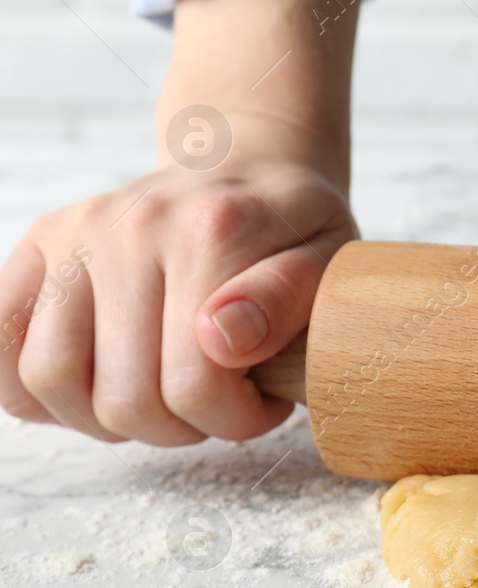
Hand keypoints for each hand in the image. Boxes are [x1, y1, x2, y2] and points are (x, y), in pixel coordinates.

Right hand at [0, 154, 355, 442]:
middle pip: (121, 397)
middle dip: (177, 428)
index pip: (194, 384)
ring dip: (107, 419)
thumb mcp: (331, 258)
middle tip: (214, 404)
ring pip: (48, 379)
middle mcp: (129, 226)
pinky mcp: (38, 242)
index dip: (233, 419)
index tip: (262, 402)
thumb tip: (222, 339)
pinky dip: (35, 388)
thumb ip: (289, 297)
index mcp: (210, 232)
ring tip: (159, 397)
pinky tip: (95, 385)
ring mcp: (74, 233)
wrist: (245, 160)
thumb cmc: (294, 226)